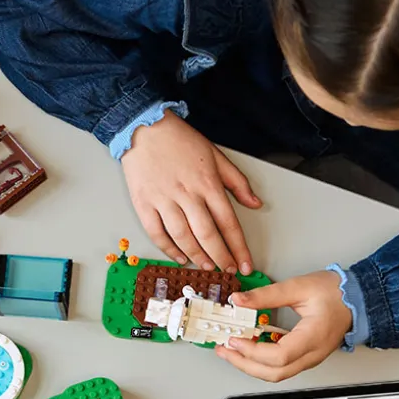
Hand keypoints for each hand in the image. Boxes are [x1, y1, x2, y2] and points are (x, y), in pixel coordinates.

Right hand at [120, 111, 260, 272]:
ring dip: (198, 255)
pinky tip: (179, 255)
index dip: (239, 247)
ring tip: (207, 266)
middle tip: (227, 270)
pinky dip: (169, 248)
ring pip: (184, 237)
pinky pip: (157, 232)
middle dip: (221, 257)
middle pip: (208, 234)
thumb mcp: (216, 155)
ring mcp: (164, 200)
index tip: (245, 264)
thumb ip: (237, 182)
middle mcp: (187, 194)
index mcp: (208, 183)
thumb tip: (255, 203)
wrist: (144, 127)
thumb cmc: (179, 140)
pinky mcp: (144, 203)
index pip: (229, 223)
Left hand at [216, 271, 352, 381]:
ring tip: (231, 350)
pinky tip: (248, 348)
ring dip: (250, 365)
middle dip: (244, 364)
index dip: (252, 351)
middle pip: (274, 373)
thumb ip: (267, 295)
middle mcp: (312, 354)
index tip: (234, 339)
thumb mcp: (299, 287)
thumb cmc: (337, 293)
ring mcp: (309, 358)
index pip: (279, 356)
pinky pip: (281, 366)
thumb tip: (240, 301)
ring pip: (277, 374)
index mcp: (313, 337)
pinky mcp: (305, 356)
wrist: (358, 298)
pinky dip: (260, 361)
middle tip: (224, 350)